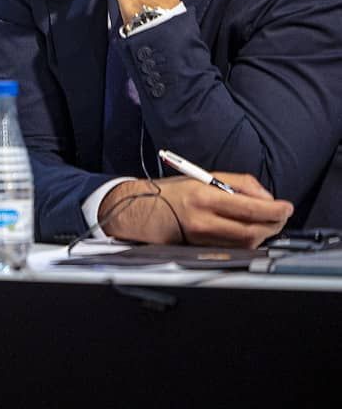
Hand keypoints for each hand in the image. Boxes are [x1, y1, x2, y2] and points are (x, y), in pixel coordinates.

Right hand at [98, 174, 293, 247]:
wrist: (141, 210)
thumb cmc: (173, 192)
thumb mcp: (203, 177)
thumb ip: (238, 183)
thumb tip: (266, 197)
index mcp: (203, 196)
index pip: (249, 208)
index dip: (274, 210)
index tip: (286, 207)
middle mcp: (202, 220)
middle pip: (251, 230)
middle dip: (273, 224)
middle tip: (281, 215)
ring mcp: (201, 238)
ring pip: (245, 243)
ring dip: (263, 233)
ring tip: (266, 222)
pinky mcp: (201, 250)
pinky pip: (234, 248)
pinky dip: (248, 241)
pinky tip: (249, 231)